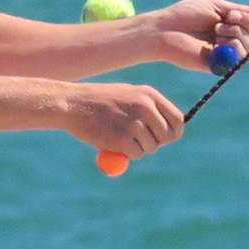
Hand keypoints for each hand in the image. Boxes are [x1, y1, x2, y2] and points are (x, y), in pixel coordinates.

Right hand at [63, 83, 184, 157]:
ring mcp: (134, 123)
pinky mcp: (122, 139)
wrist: (72, 104)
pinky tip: (112, 142)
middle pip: (167, 136)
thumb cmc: (99, 101)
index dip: (174, 132)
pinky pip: (137, 154)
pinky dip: (128, 154)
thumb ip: (148, 110)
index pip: (177, 119)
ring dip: (139, 148)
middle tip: (141, 142)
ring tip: (119, 136)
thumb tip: (167, 131)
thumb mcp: (128, 96)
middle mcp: (145, 107)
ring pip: (151, 147)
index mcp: (149, 95)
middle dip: (157, 143)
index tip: (166, 138)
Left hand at [145, 0, 248, 70]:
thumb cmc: (185, 15)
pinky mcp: (223, 65)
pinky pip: (242, 56)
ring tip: (216, 31)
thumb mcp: (216, 6)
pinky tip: (219, 41)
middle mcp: (234, 39)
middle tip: (223, 20)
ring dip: (235, 32)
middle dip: (243, 21)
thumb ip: (240, 10)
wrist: (165, 30)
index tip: (239, 12)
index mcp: (233, 24)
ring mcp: (229, 53)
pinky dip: (234, 45)